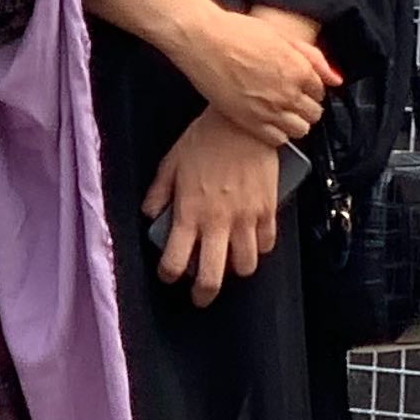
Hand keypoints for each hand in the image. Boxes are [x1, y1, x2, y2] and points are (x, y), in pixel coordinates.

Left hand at [143, 115, 283, 307]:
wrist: (245, 123)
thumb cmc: (205, 139)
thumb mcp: (171, 163)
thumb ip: (158, 192)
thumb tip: (151, 215)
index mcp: (189, 213)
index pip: (175, 262)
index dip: (169, 275)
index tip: (169, 274)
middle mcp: (218, 222)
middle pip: (212, 277)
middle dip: (203, 293)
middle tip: (200, 296)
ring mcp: (246, 218)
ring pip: (245, 266)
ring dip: (234, 269)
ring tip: (228, 263)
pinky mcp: (268, 210)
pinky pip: (267, 243)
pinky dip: (258, 248)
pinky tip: (250, 242)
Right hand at [186, 6, 338, 146]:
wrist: (202, 39)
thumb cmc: (238, 32)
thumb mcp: (283, 37)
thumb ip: (314, 58)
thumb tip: (335, 79)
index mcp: (300, 70)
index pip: (321, 92)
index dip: (310, 89)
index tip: (299, 86)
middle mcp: (288, 93)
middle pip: (314, 113)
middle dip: (306, 107)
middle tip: (291, 99)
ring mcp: (269, 110)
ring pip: (300, 130)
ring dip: (295, 122)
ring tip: (281, 112)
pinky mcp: (249, 122)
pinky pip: (278, 140)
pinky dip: (278, 134)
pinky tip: (268, 121)